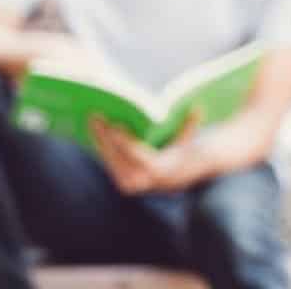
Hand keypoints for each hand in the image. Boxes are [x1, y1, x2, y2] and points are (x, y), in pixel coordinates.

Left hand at [90, 111, 209, 194]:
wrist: (179, 176)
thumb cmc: (182, 151)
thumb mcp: (188, 139)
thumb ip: (190, 125)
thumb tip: (197, 108)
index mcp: (160, 170)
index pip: (139, 157)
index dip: (126, 143)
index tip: (115, 126)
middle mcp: (145, 180)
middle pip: (118, 159)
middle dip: (105, 138)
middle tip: (97, 117)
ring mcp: (132, 183)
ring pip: (111, 162)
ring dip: (99, 141)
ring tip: (93, 120)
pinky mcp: (123, 181)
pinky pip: (110, 164)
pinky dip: (102, 147)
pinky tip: (95, 130)